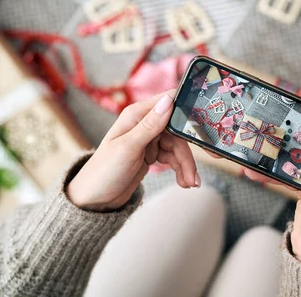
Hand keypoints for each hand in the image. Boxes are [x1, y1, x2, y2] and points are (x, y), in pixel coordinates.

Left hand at [67, 91, 199, 211]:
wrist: (94, 200)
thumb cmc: (104, 171)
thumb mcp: (128, 148)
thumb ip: (150, 125)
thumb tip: (169, 100)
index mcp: (137, 114)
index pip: (169, 101)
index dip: (188, 109)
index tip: (206, 120)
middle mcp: (144, 123)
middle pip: (178, 130)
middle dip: (190, 150)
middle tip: (204, 165)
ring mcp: (149, 139)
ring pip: (178, 147)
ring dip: (186, 165)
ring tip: (190, 183)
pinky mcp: (152, 154)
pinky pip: (173, 157)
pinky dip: (180, 169)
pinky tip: (184, 182)